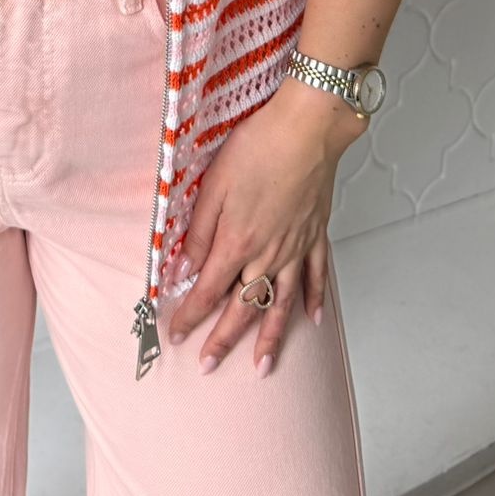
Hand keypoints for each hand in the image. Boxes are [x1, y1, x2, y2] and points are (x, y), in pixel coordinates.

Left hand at [166, 76, 366, 375]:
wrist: (308, 129)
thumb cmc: (259, 148)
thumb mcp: (214, 185)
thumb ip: (198, 231)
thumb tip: (183, 267)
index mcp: (237, 242)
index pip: (208, 291)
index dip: (191, 316)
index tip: (177, 335)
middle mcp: (268, 254)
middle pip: (243, 307)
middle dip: (224, 339)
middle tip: (210, 365)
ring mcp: (296, 247)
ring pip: (282, 303)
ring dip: (271, 338)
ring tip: (263, 366)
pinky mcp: (316, 234)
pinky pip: (317, 276)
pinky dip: (315, 300)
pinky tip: (314, 319)